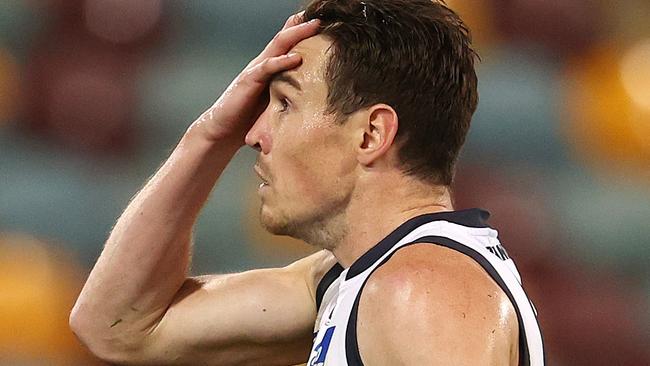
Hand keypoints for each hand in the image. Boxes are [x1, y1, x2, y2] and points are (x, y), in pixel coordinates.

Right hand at [191, 12, 319, 143]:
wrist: (222, 130)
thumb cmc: (249, 119)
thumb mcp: (275, 103)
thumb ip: (288, 94)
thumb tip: (314, 97)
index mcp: (270, 69)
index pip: (287, 44)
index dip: (301, 32)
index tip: (321, 24)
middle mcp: (263, 65)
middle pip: (285, 39)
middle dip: (302, 26)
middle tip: (320, 18)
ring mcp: (255, 71)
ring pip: (278, 46)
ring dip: (295, 34)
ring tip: (312, 26)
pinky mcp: (249, 81)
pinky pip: (267, 68)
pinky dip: (282, 61)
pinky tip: (296, 57)